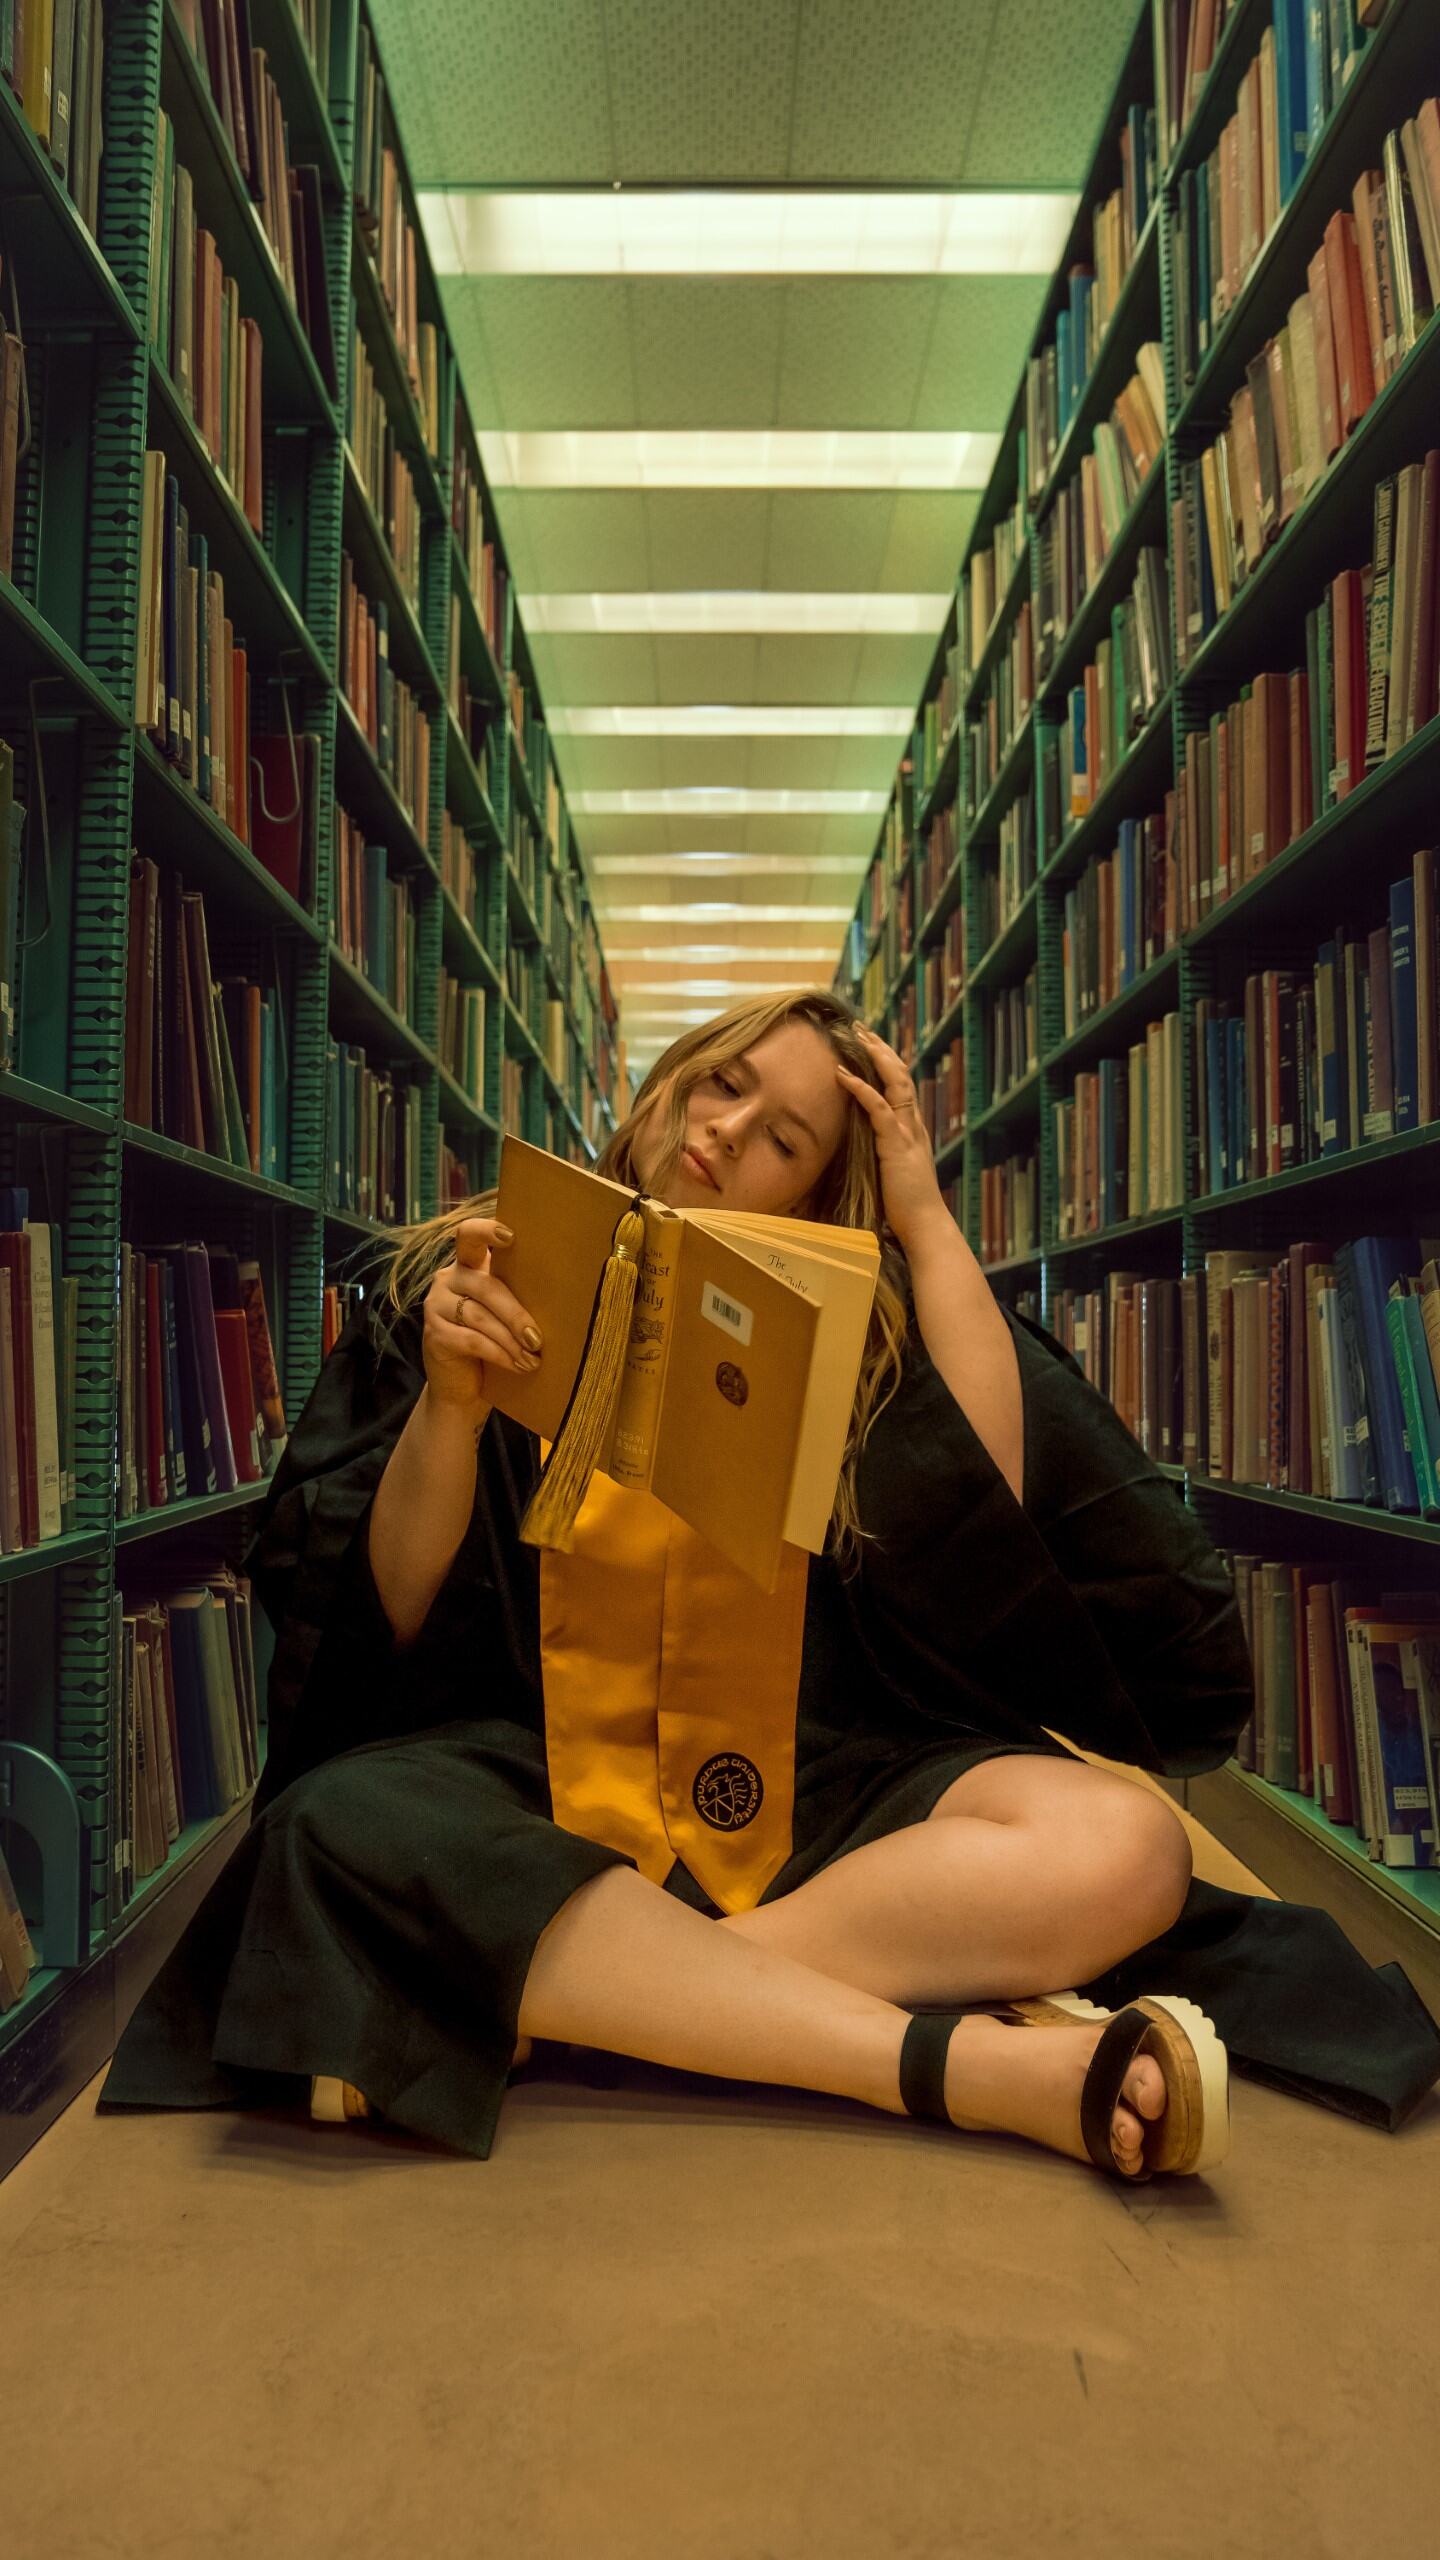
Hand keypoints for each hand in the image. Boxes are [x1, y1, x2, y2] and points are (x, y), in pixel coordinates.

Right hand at [421, 1216, 543, 1411]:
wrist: (461, 1387)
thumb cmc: (493, 1344)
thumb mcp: (505, 1314)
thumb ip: (518, 1295)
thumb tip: (562, 1298)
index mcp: (468, 1265)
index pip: (469, 1235)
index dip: (486, 1230)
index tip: (510, 1235)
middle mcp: (448, 1278)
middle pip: (486, 1286)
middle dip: (517, 1314)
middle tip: (538, 1339)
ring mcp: (435, 1305)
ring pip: (481, 1316)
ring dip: (512, 1340)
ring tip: (533, 1359)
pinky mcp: (433, 1333)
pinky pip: (472, 1340)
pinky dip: (499, 1354)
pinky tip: (517, 1366)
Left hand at [835, 1028, 948, 1254]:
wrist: (925, 1224)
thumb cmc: (907, 1207)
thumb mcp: (894, 1172)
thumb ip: (885, 1155)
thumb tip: (866, 1150)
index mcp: (913, 1130)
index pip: (902, 1086)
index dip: (887, 1062)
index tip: (869, 1044)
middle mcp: (914, 1125)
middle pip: (901, 1074)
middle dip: (881, 1049)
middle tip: (861, 1028)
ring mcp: (908, 1132)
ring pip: (895, 1082)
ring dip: (875, 1057)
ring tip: (857, 1037)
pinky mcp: (896, 1144)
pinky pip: (879, 1108)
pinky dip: (861, 1088)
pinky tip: (843, 1074)